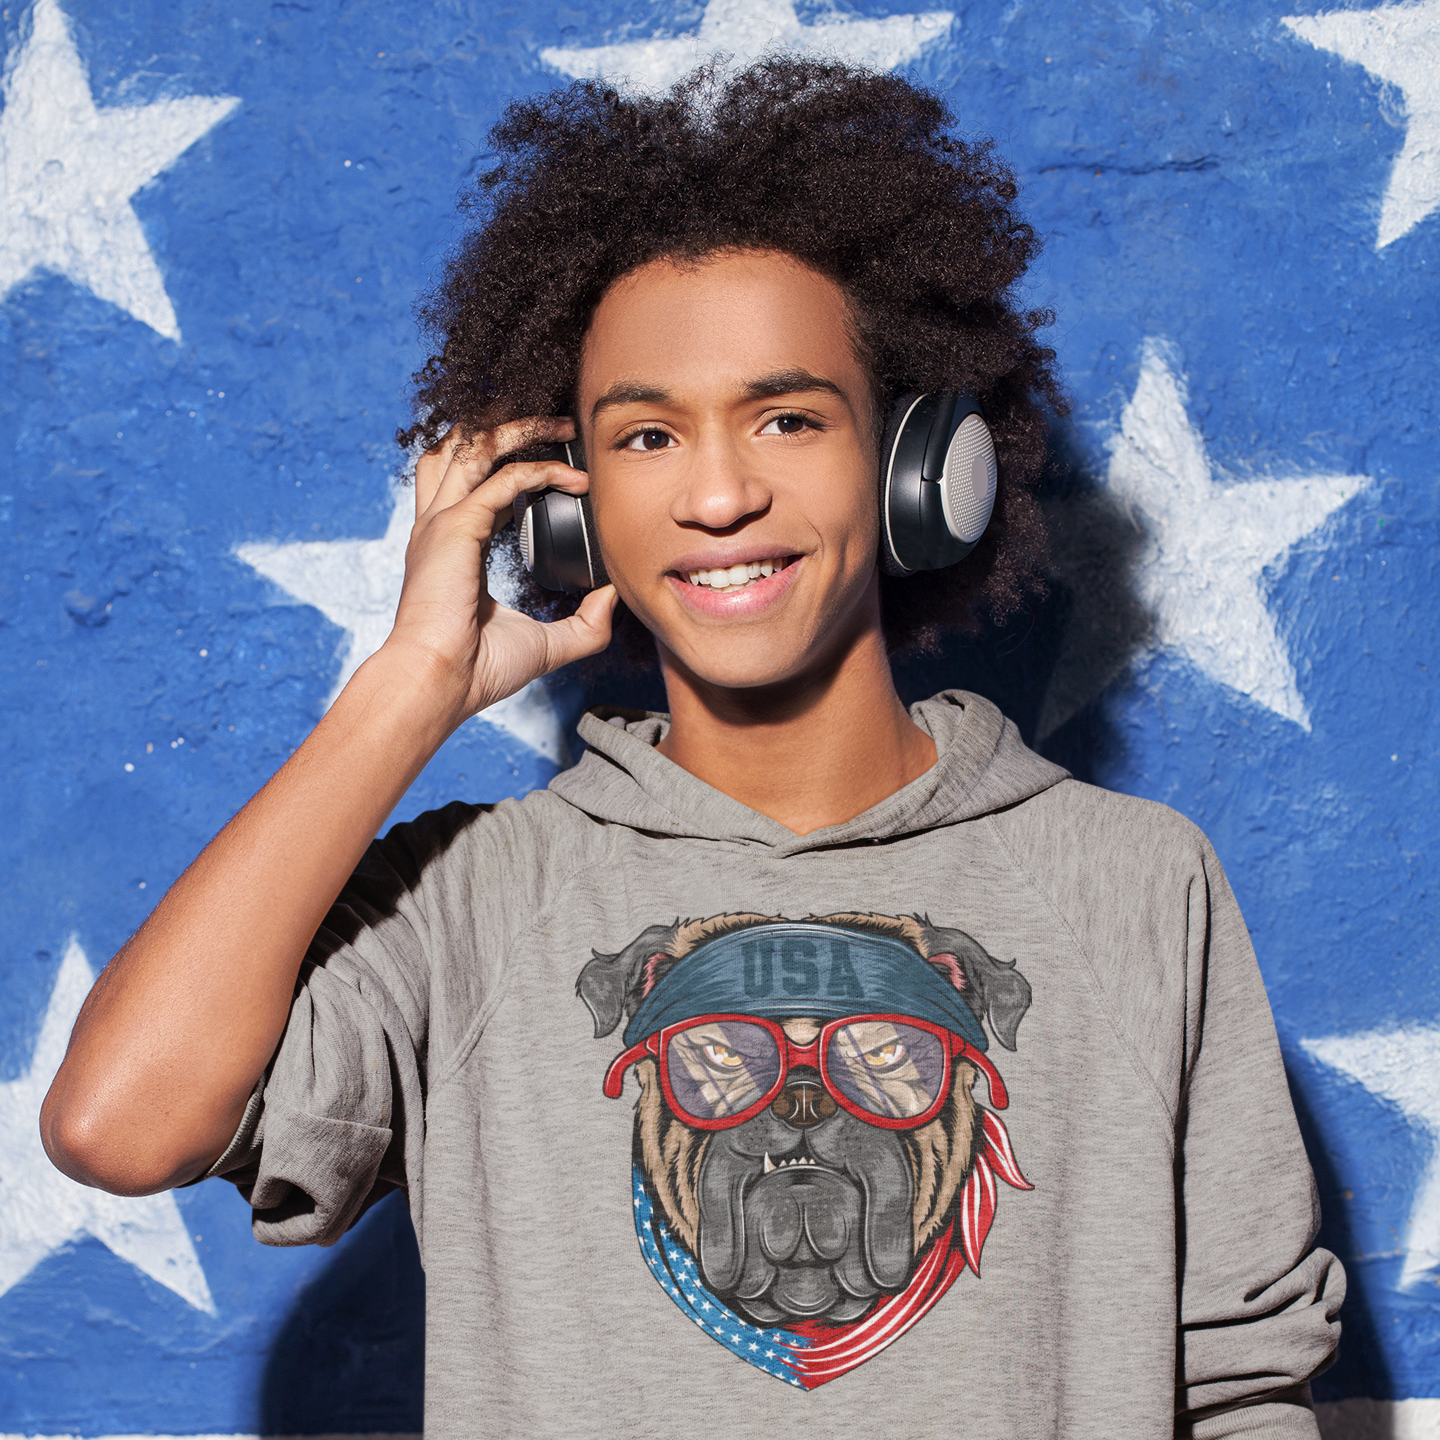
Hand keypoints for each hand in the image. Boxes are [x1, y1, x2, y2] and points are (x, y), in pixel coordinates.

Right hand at [380, 416, 617, 722]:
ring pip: (475, 445)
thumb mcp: (544, 643)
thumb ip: (583, 623)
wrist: (440, 683)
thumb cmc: (477, 670)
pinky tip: (573, 479)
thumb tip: (613, 597)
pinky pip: (503, 479)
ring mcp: (442, 522)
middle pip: (464, 446)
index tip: (563, 469)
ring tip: (561, 425)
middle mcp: (440, 524)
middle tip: (560, 424)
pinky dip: (540, 470)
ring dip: (519, 426)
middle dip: (510, 424)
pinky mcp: (456, 527)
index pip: (475, 482)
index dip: (514, 464)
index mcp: (450, 544)